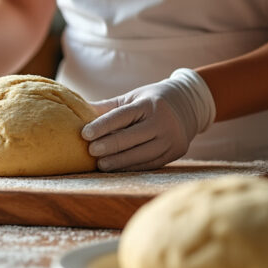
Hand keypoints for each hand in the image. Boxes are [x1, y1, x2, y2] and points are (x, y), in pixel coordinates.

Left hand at [81, 69, 215, 170]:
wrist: (188, 105)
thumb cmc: (151, 101)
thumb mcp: (132, 98)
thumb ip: (108, 107)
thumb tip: (78, 112)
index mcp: (150, 104)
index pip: (123, 116)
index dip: (102, 125)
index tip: (84, 134)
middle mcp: (163, 121)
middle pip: (132, 137)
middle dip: (109, 146)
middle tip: (90, 151)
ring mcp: (171, 139)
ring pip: (141, 154)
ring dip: (119, 161)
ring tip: (100, 164)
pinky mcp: (175, 153)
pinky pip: (150, 163)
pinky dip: (132, 167)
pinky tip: (117, 169)